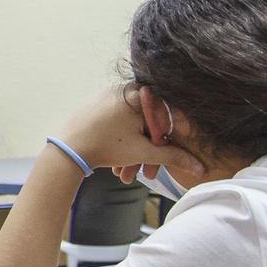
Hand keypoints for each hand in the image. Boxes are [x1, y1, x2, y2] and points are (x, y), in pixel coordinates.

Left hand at [55, 86, 204, 178]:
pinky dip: (121, 142)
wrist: (65, 150)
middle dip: (148, 153)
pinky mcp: (98, 105)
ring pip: (133, 126)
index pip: (169, 113)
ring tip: (124, 176)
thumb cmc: (104, 147)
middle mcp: (125, 89)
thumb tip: (201, 168)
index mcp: (139, 94)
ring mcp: (109, 96)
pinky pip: (119, 122)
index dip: (179, 133)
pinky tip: (116, 165)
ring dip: (133, 153)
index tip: (183, 146)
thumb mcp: (144, 152)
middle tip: (147, 176)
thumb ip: (174, 157)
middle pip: (149, 123)